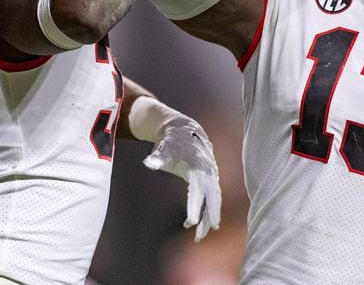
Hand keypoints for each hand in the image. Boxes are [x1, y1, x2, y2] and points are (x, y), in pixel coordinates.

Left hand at [143, 117, 220, 241]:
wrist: (184, 128)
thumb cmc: (171, 141)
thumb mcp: (163, 147)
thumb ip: (157, 157)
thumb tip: (149, 163)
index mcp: (197, 167)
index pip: (197, 191)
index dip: (194, 207)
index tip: (190, 222)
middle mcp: (207, 172)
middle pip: (211, 198)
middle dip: (208, 217)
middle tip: (200, 236)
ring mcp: (211, 175)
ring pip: (214, 199)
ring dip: (209, 217)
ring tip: (199, 236)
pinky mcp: (210, 177)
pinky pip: (212, 196)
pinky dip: (209, 209)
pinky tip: (200, 222)